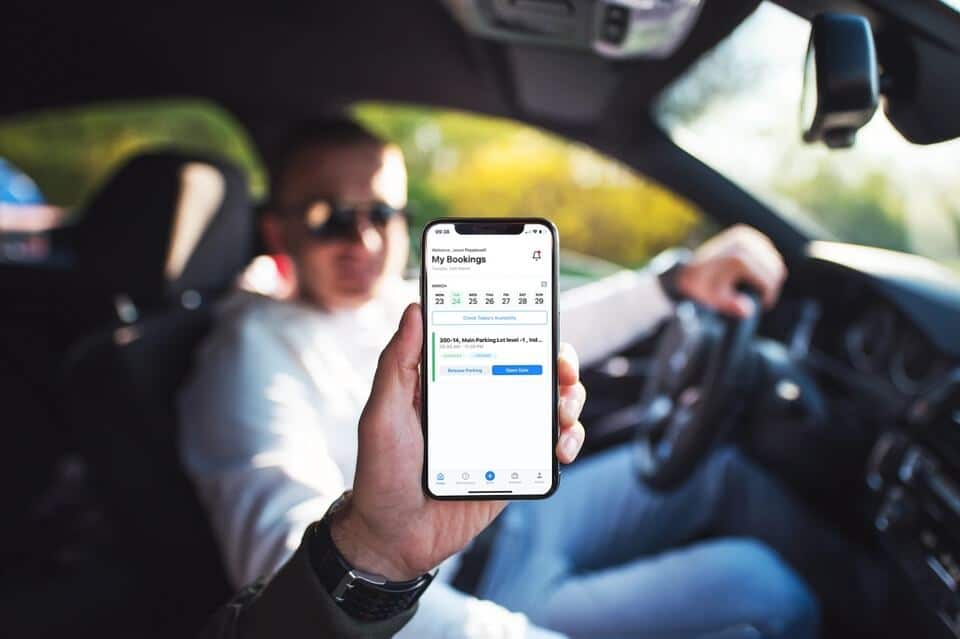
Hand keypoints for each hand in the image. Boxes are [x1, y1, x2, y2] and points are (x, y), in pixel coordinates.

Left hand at [330, 303, 585, 580]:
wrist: (393, 538)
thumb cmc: (381, 472)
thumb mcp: (382, 414)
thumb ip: (397, 363)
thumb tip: (414, 310)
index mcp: (452, 380)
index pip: (493, 341)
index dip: (522, 327)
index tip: (540, 322)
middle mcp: (482, 401)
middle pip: (534, 368)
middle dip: (560, 364)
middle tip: (564, 372)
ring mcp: (502, 434)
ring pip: (550, 404)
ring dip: (569, 401)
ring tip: (563, 414)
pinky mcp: (515, 466)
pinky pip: (551, 446)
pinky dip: (567, 441)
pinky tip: (561, 448)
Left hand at [677, 224, 786, 316]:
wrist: (688, 269)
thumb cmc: (701, 286)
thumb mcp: (713, 299)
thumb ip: (730, 305)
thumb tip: (747, 311)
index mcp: (738, 256)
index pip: (768, 278)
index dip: (769, 294)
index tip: (764, 305)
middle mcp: (744, 241)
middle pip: (775, 268)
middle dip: (771, 286)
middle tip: (762, 299)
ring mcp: (746, 235)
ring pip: (775, 260)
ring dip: (770, 276)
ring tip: (758, 290)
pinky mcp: (747, 234)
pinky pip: (768, 253)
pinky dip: (766, 266)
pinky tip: (756, 277)